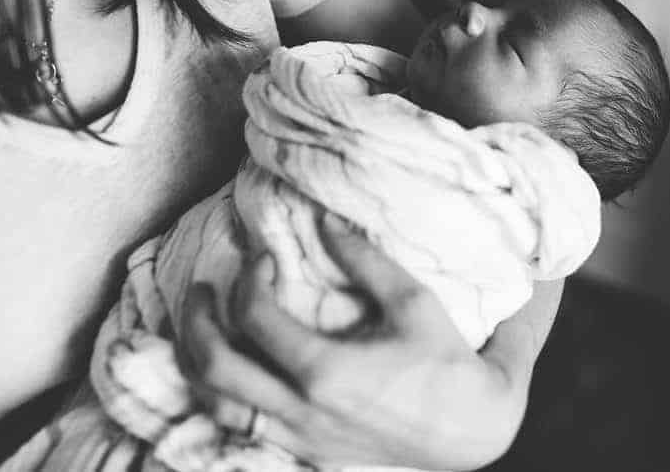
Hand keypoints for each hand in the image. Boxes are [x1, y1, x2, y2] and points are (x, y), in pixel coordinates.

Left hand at [179, 214, 526, 470]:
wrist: (473, 433)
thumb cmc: (448, 364)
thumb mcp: (413, 301)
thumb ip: (364, 259)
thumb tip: (326, 220)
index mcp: (325, 372)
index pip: (254, 317)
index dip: (249, 277)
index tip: (264, 256)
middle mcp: (302, 412)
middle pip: (215, 367)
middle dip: (196, 321)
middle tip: (202, 288)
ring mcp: (301, 439)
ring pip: (218, 406)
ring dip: (198, 363)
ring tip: (201, 328)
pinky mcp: (307, 453)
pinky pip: (241, 427)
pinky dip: (222, 396)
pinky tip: (230, 370)